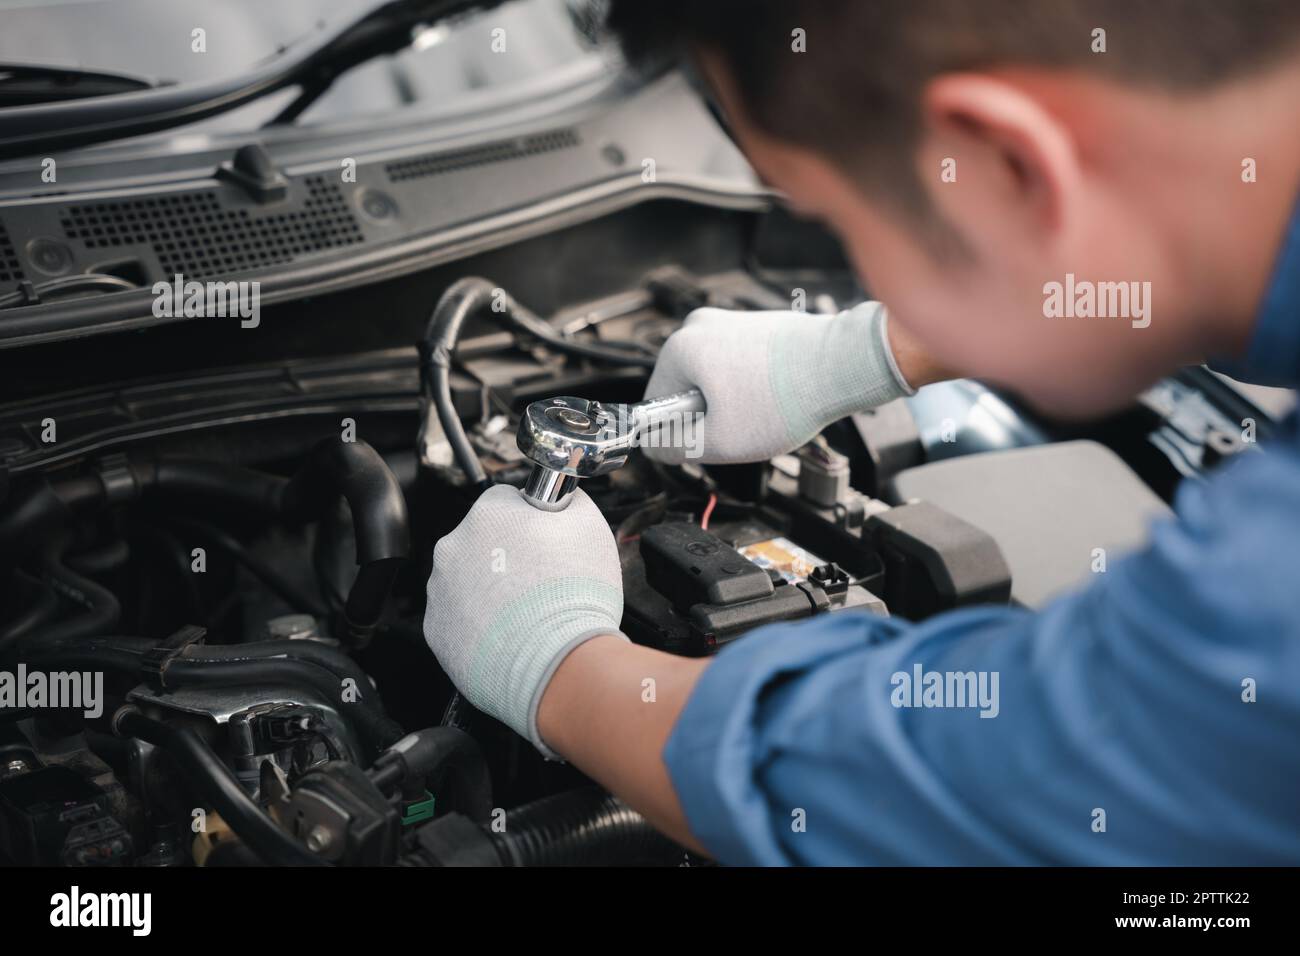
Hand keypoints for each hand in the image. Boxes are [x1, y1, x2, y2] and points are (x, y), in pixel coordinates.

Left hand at [422, 484, 625, 756]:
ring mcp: (440, 589)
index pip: (507, 501)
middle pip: (483, 541)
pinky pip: (459, 617)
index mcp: (490, 512)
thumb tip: (560, 498)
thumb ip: (568, 500)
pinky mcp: (436, 630)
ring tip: (527, 613)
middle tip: (540, 581)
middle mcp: (454, 545)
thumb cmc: (575, 598)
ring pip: (468, 579)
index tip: (545, 542)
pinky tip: (509, 633)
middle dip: (507, 556)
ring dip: (491, 590)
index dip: (532, 521)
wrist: (559, 665)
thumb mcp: (591, 526)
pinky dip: (479, 623)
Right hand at [642, 301, 914, 464]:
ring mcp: (730, 322)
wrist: (842, 366)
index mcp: (681, 349)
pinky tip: (775, 396)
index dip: (678, 432)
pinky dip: (752, 386)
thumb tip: (654, 447)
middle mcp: (700, 326)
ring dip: (733, 402)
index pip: (654, 403)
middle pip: (685, 389)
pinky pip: (739, 365)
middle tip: (741, 428)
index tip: (707, 439)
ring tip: (763, 411)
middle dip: (709, 414)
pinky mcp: (756, 326)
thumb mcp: (718, 442)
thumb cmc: (785, 399)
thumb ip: (674, 447)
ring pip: (714, 379)